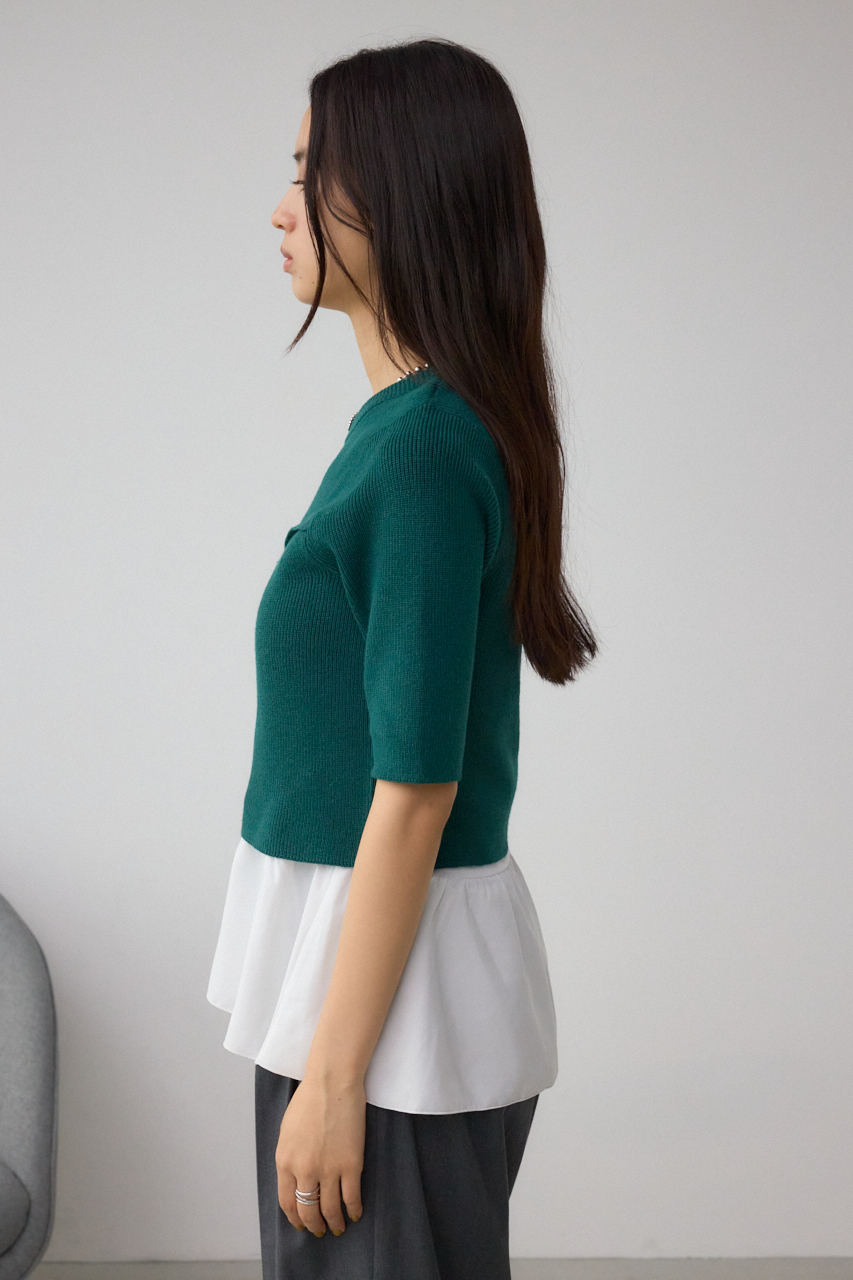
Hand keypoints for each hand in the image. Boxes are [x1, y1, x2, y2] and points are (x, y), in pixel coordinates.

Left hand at [275, 1073, 365, 1236]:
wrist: (332, 1083)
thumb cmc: (309, 1100)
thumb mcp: (287, 1132)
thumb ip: (289, 1158)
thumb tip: (296, 1180)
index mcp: (285, 1162)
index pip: (287, 1202)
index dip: (295, 1217)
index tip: (301, 1224)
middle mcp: (304, 1170)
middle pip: (308, 1210)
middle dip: (313, 1225)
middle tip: (319, 1230)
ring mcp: (328, 1170)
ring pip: (330, 1209)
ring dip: (334, 1222)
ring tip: (338, 1227)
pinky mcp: (351, 1165)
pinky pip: (351, 1197)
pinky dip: (353, 1210)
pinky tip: (354, 1213)